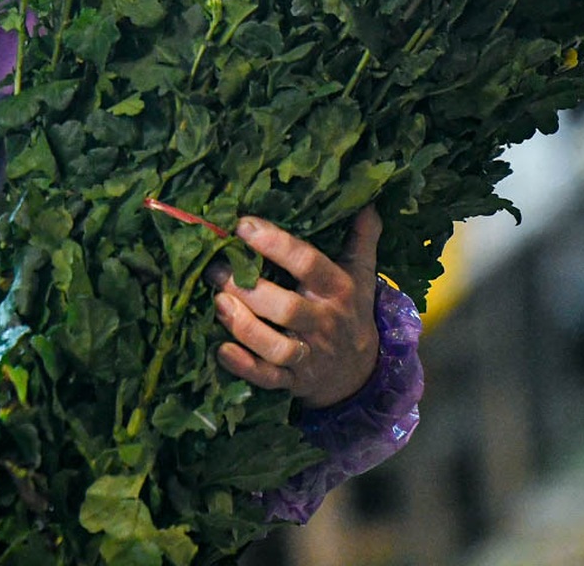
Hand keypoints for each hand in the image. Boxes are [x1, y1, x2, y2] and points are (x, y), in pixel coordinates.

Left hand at [206, 205, 380, 409]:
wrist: (360, 372)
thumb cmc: (350, 311)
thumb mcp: (361, 274)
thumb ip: (361, 238)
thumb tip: (367, 202)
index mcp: (339, 290)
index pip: (308, 264)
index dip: (276, 244)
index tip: (243, 225)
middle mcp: (325, 324)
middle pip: (287, 309)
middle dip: (249, 289)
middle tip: (216, 269)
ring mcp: (309, 356)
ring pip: (277, 347)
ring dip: (244, 327)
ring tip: (217, 302)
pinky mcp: (294, 381)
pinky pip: (268, 378)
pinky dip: (244, 367)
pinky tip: (221, 350)